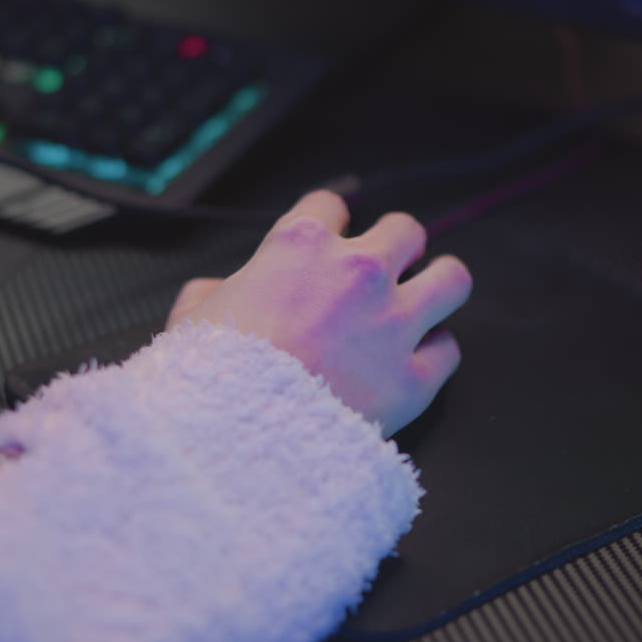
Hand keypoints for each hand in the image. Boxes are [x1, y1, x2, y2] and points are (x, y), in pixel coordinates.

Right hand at [167, 190, 471, 436]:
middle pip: (406, 231)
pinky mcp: (414, 377)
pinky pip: (448, 351)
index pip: (329, 205)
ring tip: (429, 299)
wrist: (238, 436)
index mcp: (300, 247)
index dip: (328, 223)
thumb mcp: (190, 320)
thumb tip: (214, 293)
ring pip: (452, 279)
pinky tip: (417, 363)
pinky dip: (435, 355)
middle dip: (398, 247)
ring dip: (440, 285)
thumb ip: (210, 294)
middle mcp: (358, 273)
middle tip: (385, 270)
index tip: (327, 240)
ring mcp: (393, 323)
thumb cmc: (211, 376)